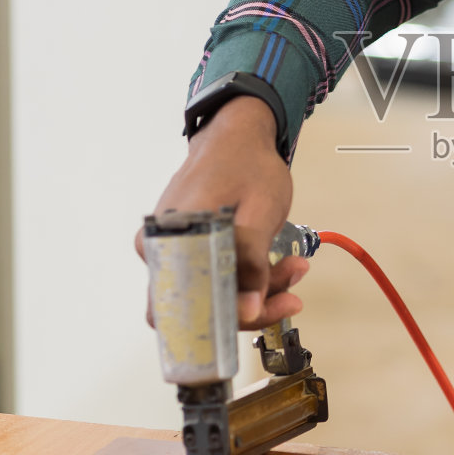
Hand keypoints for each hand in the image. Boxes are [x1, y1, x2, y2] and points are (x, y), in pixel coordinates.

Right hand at [135, 96, 307, 329]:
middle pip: (200, 305)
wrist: (234, 137)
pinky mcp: (183, 250)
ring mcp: (169, 250)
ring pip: (210, 293)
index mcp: (173, 237)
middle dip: (252, 304)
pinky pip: (212, 277)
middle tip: (291, 294)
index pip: (190, 305)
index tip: (267, 310)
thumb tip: (249, 308)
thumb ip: (252, 262)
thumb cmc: (245, 163)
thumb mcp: (260, 211)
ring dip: (255, 289)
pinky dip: (246, 277)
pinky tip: (275, 265)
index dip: (230, 317)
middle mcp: (160, 248)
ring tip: (292, 268)